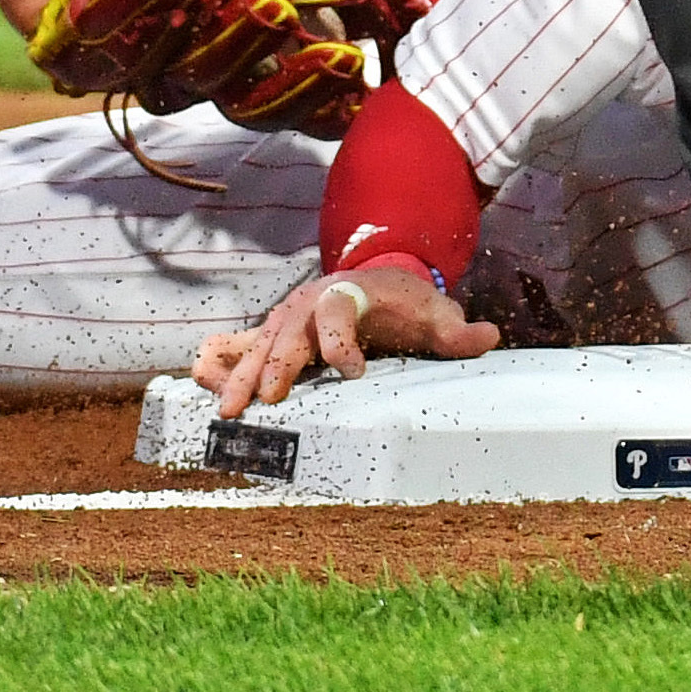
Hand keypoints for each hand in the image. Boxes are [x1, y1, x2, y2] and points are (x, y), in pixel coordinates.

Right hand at [192, 260, 498, 418]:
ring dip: (241, 376)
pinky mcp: (274, 336)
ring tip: (226, 410)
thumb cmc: (405, 303)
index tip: (352, 373)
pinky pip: (239, 346)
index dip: (340, 341)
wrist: (377, 281)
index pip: (337, 311)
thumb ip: (456, 330)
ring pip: (258, 345)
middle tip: (266, 400)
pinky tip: (202, 388)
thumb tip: (488, 336)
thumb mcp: (434, 313)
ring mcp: (286, 319)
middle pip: (287, 331)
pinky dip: (219, 363)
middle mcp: (309, 302)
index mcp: (347, 293)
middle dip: (275, 365)